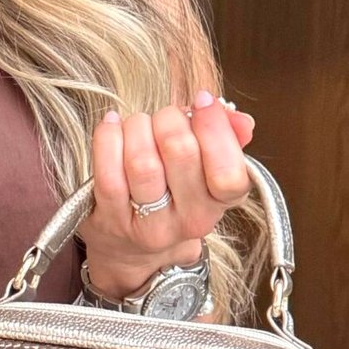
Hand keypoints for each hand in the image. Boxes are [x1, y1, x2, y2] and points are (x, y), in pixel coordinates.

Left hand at [76, 90, 255, 301]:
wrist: (130, 247)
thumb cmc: (171, 193)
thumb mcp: (206, 170)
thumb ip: (228, 139)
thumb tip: (240, 120)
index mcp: (219, 203)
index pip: (230, 174)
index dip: (215, 129)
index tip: (202, 102)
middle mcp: (190, 220)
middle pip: (181, 153)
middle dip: (169, 119)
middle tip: (164, 117)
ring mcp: (150, 225)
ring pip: (142, 162)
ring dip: (137, 127)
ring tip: (138, 125)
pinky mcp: (112, 220)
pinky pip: (108, 173)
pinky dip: (108, 138)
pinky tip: (112, 126)